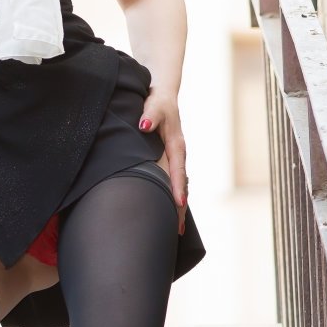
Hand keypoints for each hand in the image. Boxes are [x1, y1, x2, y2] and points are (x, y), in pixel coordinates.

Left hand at [138, 90, 187, 234]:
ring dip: (178, 207)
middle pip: (182, 184)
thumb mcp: (154, 105)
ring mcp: (175, 159)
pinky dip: (172, 197)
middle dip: (180, 207)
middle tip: (176, 229)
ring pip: (179, 186)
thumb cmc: (157, 102)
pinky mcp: (170, 161)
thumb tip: (144, 126)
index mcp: (176, 144)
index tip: (179, 204)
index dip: (178, 186)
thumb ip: (149, 115)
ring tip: (175, 229)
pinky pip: (173, 182)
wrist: (163, 97)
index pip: (178, 169)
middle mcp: (178, 154)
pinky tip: (169, 212)